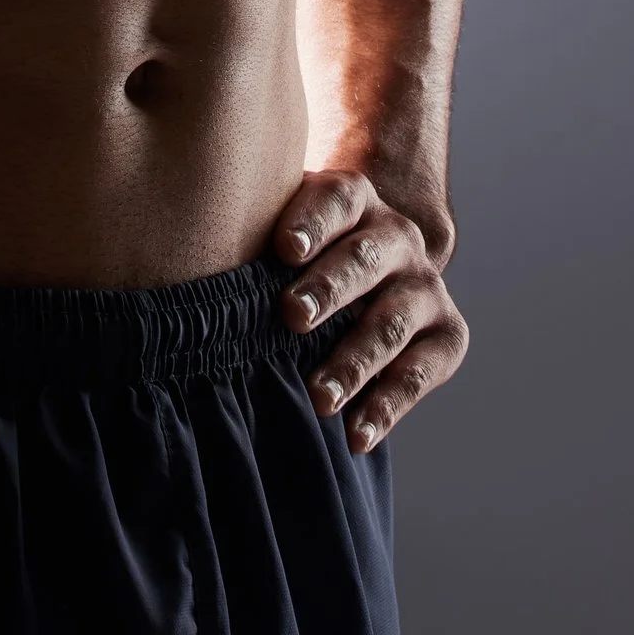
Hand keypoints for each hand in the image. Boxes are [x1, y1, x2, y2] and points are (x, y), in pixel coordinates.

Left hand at [274, 170, 466, 452]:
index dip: (313, 221)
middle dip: (329, 289)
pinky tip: (356, 436)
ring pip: (392, 322)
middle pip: (366, 258)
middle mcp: (398, 237)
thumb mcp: (278, 234)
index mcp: (355, 201)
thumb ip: (251, 235)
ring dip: (355, 362)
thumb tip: (186, 252)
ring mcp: (425, 287)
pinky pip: (421, 373)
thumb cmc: (296, 260)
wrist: (365, 282)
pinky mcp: (447, 336)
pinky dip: (388, 407)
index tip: (284, 248)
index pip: (338, 199)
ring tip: (320, 397)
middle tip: (292, 317)